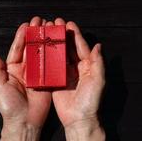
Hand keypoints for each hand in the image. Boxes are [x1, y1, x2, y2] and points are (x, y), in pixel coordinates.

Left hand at [0, 16, 50, 140]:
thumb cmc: (10, 106)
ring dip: (46, 40)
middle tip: (40, 21)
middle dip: (35, 33)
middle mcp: (26, 68)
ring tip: (50, 28)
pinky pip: (51, 64)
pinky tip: (58, 44)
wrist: (25, 121)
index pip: (18, 48)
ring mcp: (38, 72)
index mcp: (13, 68)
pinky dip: (55, 53)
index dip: (22, 36)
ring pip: (42, 52)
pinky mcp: (48, 78)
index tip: (27, 24)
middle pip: (31, 47)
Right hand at [50, 18, 105, 139]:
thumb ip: (98, 62)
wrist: (79, 118)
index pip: (81, 46)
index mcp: (88, 65)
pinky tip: (42, 48)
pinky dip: (48, 56)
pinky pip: (52, 66)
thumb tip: (98, 45)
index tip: (69, 23)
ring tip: (49, 31)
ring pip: (60, 54)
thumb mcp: (98, 80)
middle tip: (56, 23)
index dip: (76, 35)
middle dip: (64, 35)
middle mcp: (77, 67)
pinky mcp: (56, 80)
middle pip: (69, 47)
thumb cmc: (91, 100)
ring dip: (55, 43)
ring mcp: (65, 73)